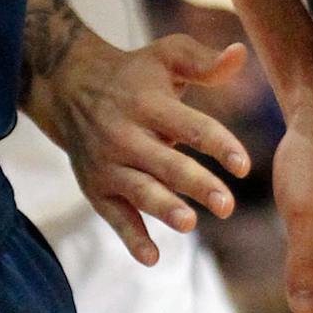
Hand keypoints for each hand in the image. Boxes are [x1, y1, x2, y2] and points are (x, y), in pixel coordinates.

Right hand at [27, 29, 251, 265]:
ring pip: (139, 191)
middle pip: (166, 163)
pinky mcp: (96, 187)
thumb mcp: (167, 55)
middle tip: (227, 206)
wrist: (69, 86)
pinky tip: (152, 258)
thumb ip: (204, 62)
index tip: (243, 165)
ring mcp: (109, 164)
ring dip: (163, 209)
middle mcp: (126, 135)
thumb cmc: (135, 73)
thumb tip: (240, 53)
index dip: (218, 144)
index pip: (189, 126)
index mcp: (149, 103)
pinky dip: (131, 238)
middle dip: (196, 185)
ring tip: (189, 224)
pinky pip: (114, 216)